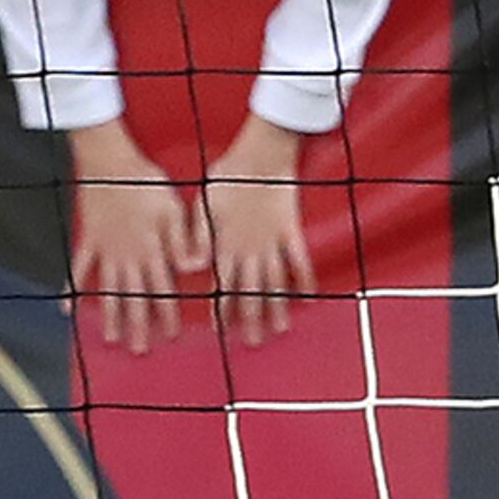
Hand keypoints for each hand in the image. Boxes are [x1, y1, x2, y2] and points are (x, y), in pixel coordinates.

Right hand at [69, 127, 209, 355]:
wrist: (109, 161)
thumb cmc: (145, 181)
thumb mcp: (173, 208)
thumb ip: (183, 241)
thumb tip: (196, 268)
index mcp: (151, 248)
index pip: (162, 289)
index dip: (167, 313)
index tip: (170, 335)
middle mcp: (127, 255)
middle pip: (134, 297)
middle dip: (138, 325)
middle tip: (138, 350)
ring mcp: (104, 249)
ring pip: (108, 289)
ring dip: (110, 315)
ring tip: (110, 337)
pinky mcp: (87, 238)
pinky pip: (79, 268)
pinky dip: (72, 288)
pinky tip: (67, 307)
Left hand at [201, 120, 316, 346]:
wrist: (260, 157)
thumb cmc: (226, 178)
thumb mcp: (202, 205)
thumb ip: (197, 237)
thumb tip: (190, 266)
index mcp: (225, 242)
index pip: (223, 283)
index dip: (223, 307)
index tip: (223, 330)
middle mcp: (250, 247)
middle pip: (251, 289)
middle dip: (251, 317)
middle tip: (253, 342)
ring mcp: (273, 241)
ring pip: (275, 281)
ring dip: (277, 306)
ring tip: (279, 329)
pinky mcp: (292, 231)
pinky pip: (301, 261)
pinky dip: (305, 280)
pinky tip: (309, 299)